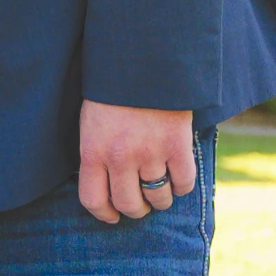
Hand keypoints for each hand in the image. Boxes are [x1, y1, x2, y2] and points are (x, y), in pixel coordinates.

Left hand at [78, 101, 195, 224]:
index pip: (93, 200)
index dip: (104, 214)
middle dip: (136, 210)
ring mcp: (150, 153)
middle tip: (140, 204)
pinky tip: (178, 176)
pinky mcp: (177, 146)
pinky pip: (183, 183)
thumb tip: (106, 184)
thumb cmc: (114, 90)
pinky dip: (182, 186)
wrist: (144, 60)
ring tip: (160, 191)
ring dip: (160, 200)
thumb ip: (97, 152)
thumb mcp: (91, 121)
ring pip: (157, 198)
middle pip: (129, 205)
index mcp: (92, 151)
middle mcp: (119, 158)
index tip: (112, 216)